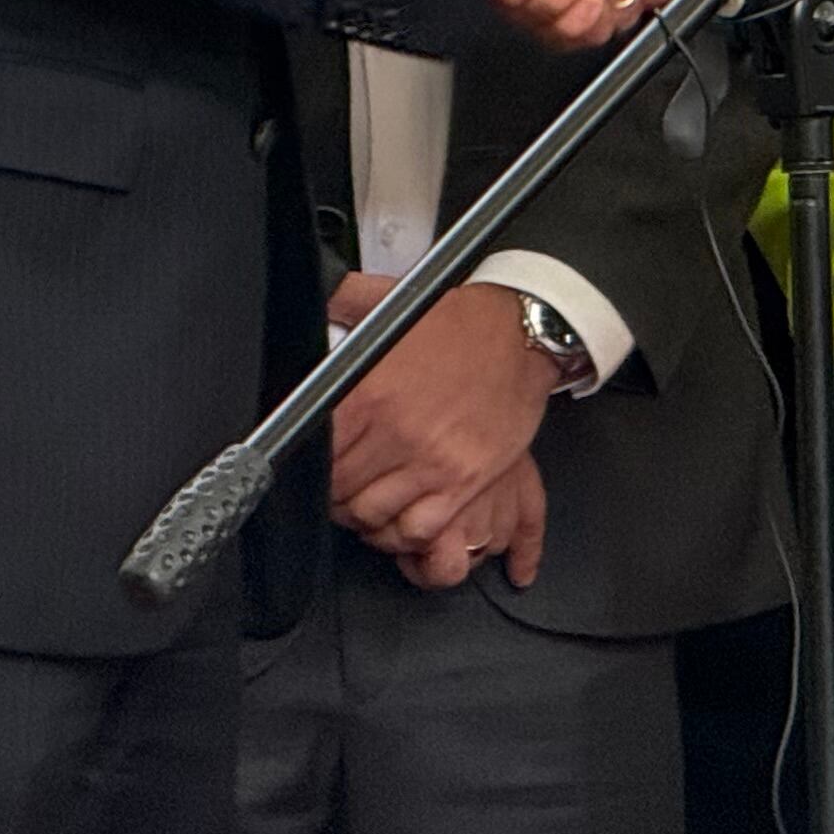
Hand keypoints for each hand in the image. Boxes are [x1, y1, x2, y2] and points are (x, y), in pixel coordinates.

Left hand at [327, 268, 562, 568]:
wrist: (522, 334)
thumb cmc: (462, 323)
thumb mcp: (391, 302)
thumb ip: (345, 301)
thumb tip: (317, 299)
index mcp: (370, 392)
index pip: (318, 451)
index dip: (312, 464)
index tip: (316, 464)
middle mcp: (397, 432)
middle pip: (341, 490)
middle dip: (334, 495)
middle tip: (339, 490)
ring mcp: (432, 462)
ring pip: (375, 517)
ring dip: (365, 519)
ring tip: (366, 507)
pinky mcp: (464, 482)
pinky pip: (420, 529)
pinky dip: (404, 534)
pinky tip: (400, 519)